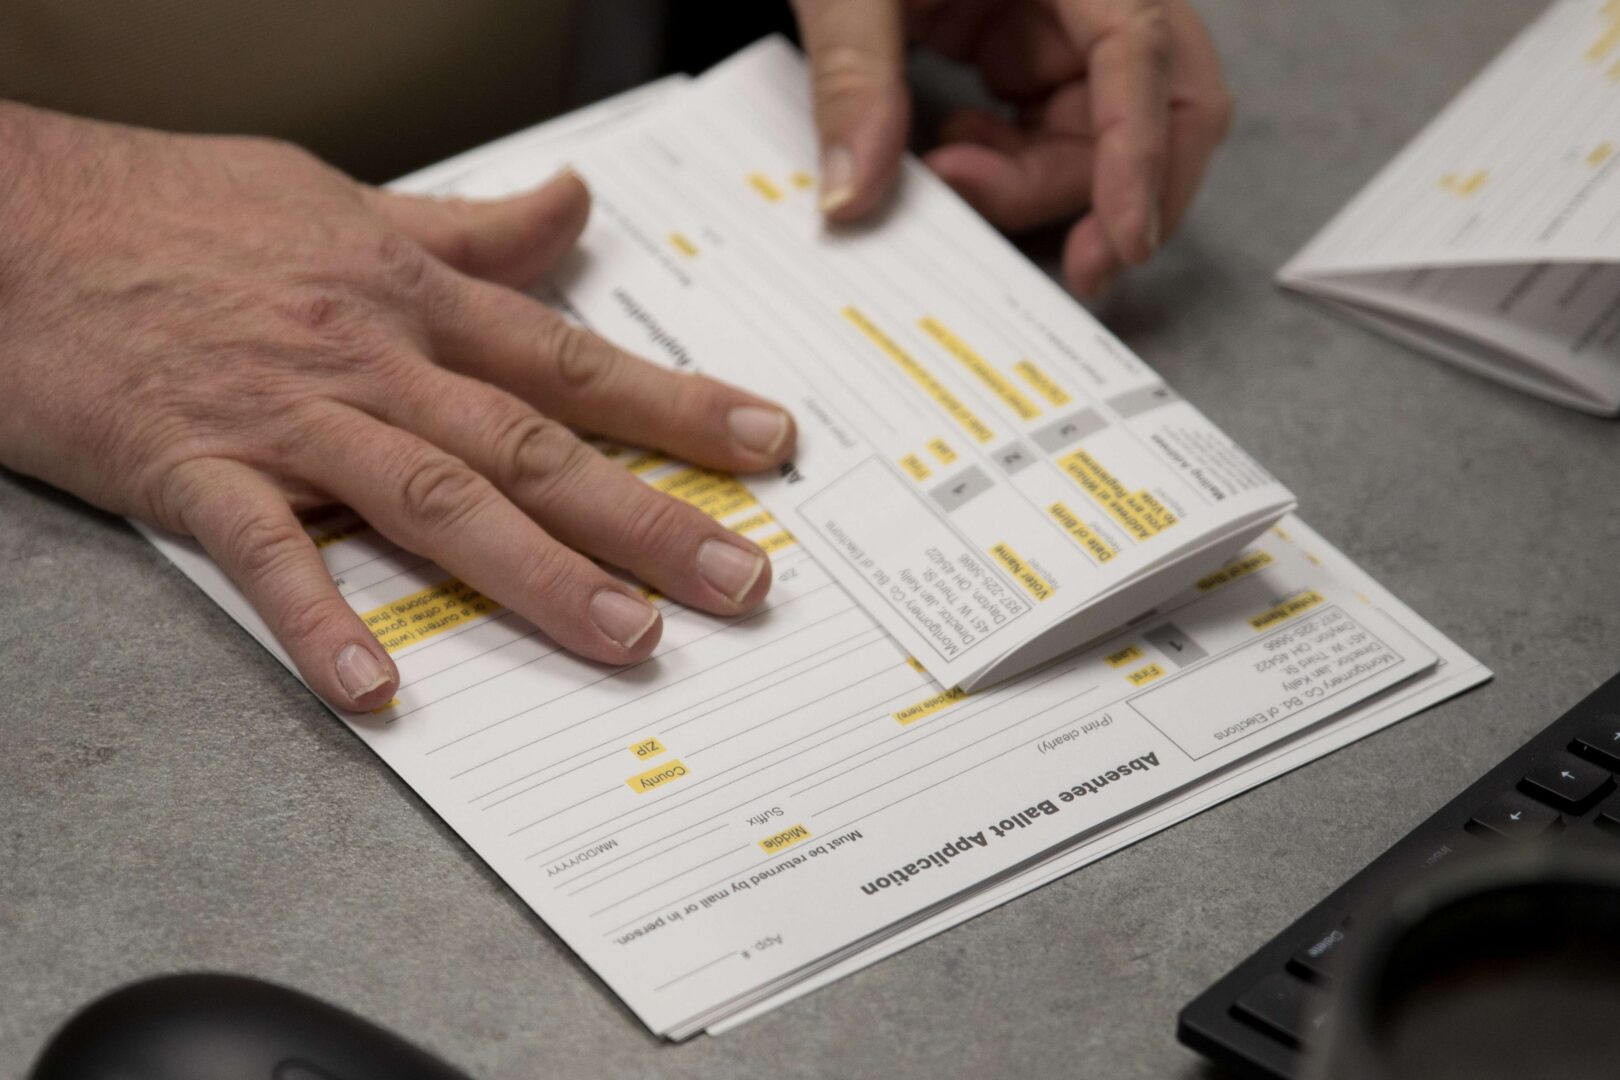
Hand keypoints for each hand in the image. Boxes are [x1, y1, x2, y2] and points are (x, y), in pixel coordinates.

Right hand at [0, 104, 796, 710]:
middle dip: (647, 515)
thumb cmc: (177, 208)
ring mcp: (285, 415)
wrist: (13, 212)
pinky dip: (323, 623)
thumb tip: (575, 205)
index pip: (573, 358)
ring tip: (624, 640)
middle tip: (741, 580)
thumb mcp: (344, 201)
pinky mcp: (191, 466)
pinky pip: (265, 555)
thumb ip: (468, 228)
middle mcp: (372, 357)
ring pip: (433, 497)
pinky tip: (381, 692)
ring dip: (537, 574)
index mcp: (413, 298)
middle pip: (534, 443)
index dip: (679, 405)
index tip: (768, 446)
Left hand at [790, 0, 1231, 294]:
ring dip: (1036, 183)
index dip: (1144, 148)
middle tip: (1085, 270)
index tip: (1127, 236)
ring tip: (948, 177)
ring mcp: (1060, 23)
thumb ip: (853, 78)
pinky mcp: (1025, 48)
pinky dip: (1009, 167)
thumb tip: (853, 194)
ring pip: (1098, 134)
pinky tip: (953, 154)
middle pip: (1158, 104)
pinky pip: (1048, 131)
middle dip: (1124, 194)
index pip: (1141, 49)